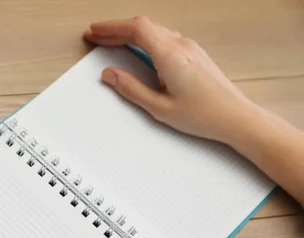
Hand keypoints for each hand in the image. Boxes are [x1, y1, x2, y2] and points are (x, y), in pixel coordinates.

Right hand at [84, 16, 259, 143]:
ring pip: (154, 30)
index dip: (111, 27)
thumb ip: (131, 89)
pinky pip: (164, 38)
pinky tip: (137, 49)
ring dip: (130, 34)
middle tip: (97, 35)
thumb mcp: (159, 107)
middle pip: (143, 26)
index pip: (136, 29)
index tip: (95, 31)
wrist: (235, 117)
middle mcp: (181, 46)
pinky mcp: (194, 53)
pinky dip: (145, 39)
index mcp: (171, 56)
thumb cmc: (204, 115)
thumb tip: (111, 75)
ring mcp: (190, 47)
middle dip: (116, 29)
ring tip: (112, 42)